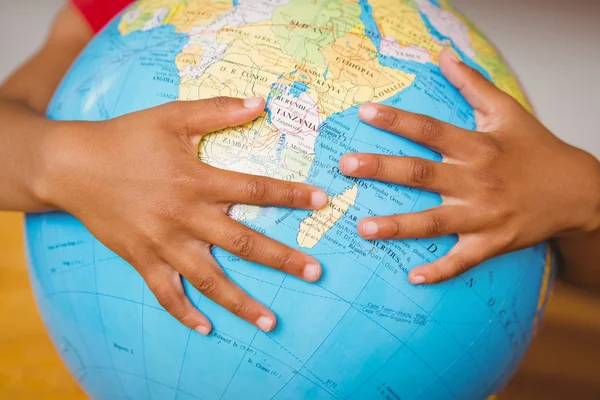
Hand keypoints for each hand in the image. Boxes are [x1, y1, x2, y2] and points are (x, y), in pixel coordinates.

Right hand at [39, 97, 327, 333]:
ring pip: (209, 280)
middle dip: (283, 259)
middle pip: (243, 243)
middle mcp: (185, 217)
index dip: (292, 195)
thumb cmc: (125, 137)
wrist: (71, 165)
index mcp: (198, 181)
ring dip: (242, 302)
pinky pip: (165, 294)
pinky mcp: (141, 260)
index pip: (257, 190)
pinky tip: (206, 328)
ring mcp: (163, 244)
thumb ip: (218, 110)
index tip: (322, 201)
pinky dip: (184, 313)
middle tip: (315, 272)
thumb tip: (261, 102)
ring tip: (271, 322)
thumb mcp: (172, 116)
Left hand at [339, 49, 599, 284]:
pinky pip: (463, 260)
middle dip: (382, 169)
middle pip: (422, 174)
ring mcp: (484, 214)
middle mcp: (476, 179)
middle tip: (346, 166)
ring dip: (399, 226)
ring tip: (363, 228)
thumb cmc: (536, 149)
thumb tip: (445, 54)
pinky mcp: (493, 242)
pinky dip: (441, 271)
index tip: (364, 112)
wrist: (577, 190)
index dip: (397, 120)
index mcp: (477, 146)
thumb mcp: (507, 111)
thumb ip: (472, 84)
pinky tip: (414, 278)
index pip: (430, 130)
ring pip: (435, 221)